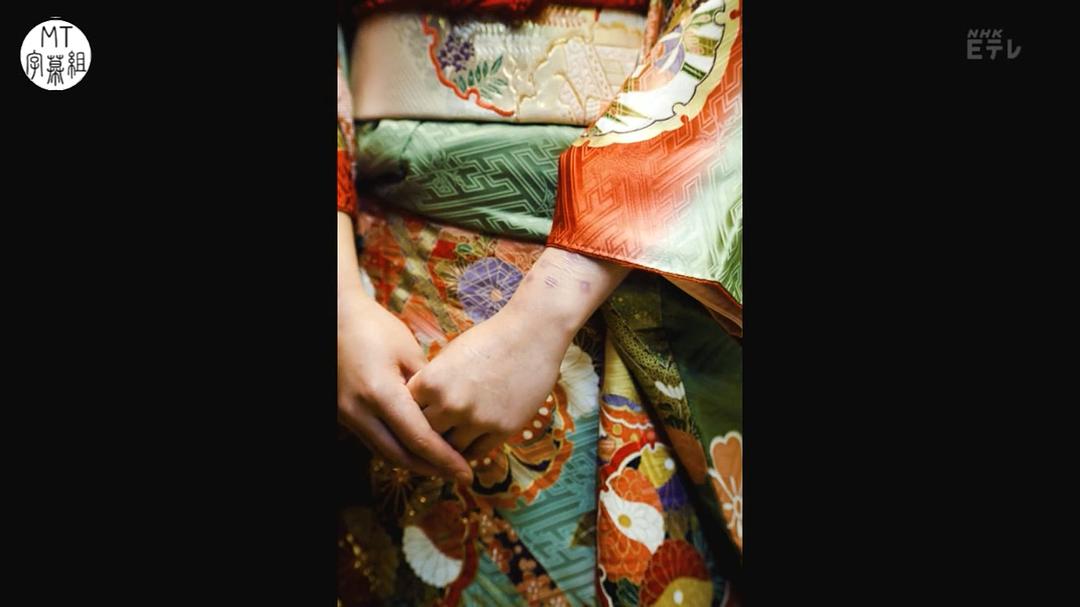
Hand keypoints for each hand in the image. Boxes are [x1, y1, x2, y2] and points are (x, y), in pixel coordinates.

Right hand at [336, 212, 470, 483]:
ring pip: (385, 453)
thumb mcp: (408, 351)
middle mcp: (360, 411)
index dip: (445, 459)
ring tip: (443, 465)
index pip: (418, 438)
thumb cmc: (375, 327)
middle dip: (432, 469)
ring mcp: (348, 416)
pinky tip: (418, 448)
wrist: (335, 318)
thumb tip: (448, 414)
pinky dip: (398, 449)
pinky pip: (374, 441)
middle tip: (458, 475)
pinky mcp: (343, 415)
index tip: (466, 472)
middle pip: (400, 456)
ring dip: (414, 463)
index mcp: (380, 393)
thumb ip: (427, 386)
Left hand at [406, 304, 570, 462]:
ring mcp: (476, 419)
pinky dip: (469, 452)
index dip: (409, 417)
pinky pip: (477, 452)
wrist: (532, 333)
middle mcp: (450, 404)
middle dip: (427, 435)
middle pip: (425, 434)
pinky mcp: (502, 429)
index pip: (406, 413)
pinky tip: (468, 444)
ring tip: (447, 445)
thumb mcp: (449, 356)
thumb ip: (431, 384)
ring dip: (448, 447)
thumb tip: (416, 408)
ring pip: (449, 450)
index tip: (412, 421)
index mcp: (430, 382)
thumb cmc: (488, 339)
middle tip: (428, 439)